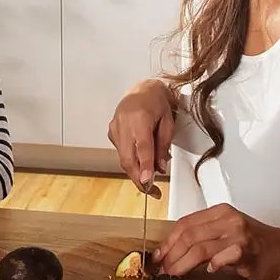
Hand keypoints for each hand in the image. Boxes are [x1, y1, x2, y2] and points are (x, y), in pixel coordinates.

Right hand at [108, 79, 174, 194]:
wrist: (142, 89)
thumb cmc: (157, 102)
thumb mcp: (168, 121)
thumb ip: (163, 144)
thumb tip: (160, 167)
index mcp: (140, 118)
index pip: (142, 147)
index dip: (145, 166)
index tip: (148, 181)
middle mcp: (124, 123)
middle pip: (128, 158)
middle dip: (139, 178)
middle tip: (152, 191)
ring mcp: (115, 128)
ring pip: (123, 158)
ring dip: (136, 171)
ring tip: (150, 176)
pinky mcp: (111, 132)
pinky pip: (121, 152)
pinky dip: (131, 160)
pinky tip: (140, 159)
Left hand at [154, 203, 279, 279]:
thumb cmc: (256, 245)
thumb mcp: (227, 233)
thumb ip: (205, 237)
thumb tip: (174, 253)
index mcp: (220, 212)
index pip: (185, 223)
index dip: (168, 241)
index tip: (157, 257)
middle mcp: (227, 219)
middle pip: (189, 235)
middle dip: (171, 254)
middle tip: (162, 271)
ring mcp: (238, 233)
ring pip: (200, 247)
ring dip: (182, 264)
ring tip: (174, 276)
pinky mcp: (247, 249)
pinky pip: (223, 256)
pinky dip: (213, 265)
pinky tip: (209, 273)